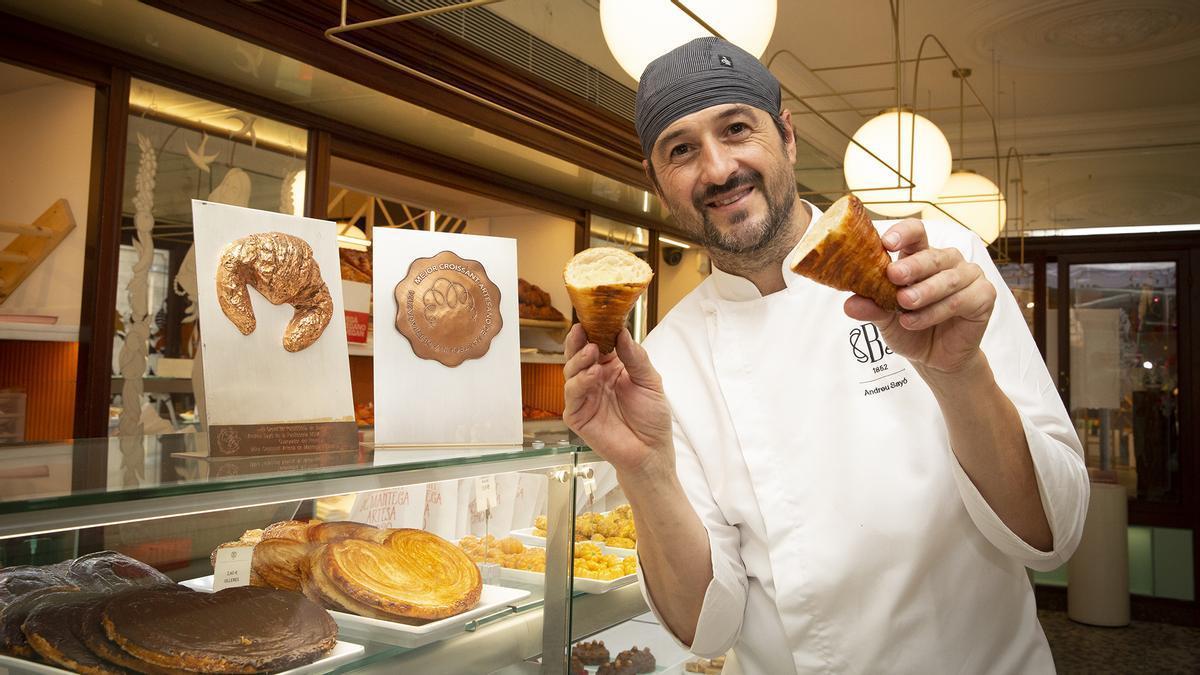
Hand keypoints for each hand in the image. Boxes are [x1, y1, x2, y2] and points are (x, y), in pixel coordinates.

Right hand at [562, 325, 672, 474]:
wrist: (651, 451)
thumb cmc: (652, 418)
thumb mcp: (650, 382)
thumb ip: (636, 358)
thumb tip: (623, 333)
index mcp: (612, 368)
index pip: (597, 343)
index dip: (594, 330)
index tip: (593, 317)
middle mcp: (595, 379)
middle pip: (578, 355)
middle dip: (578, 341)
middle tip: (582, 330)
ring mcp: (585, 396)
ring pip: (571, 372)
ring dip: (579, 360)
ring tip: (592, 353)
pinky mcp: (578, 415)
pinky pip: (572, 395)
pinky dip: (580, 383)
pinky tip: (592, 375)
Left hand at [843, 218, 995, 373]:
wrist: (934, 358)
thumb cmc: (910, 329)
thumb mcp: (885, 319)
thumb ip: (872, 308)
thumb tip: (849, 304)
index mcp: (921, 256)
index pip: (916, 232)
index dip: (904, 233)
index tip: (887, 242)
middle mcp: (947, 261)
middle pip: (932, 255)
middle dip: (912, 266)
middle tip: (894, 276)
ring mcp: (968, 276)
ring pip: (947, 279)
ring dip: (924, 292)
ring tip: (904, 305)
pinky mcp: (984, 295)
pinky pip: (960, 300)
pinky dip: (936, 311)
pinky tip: (914, 321)